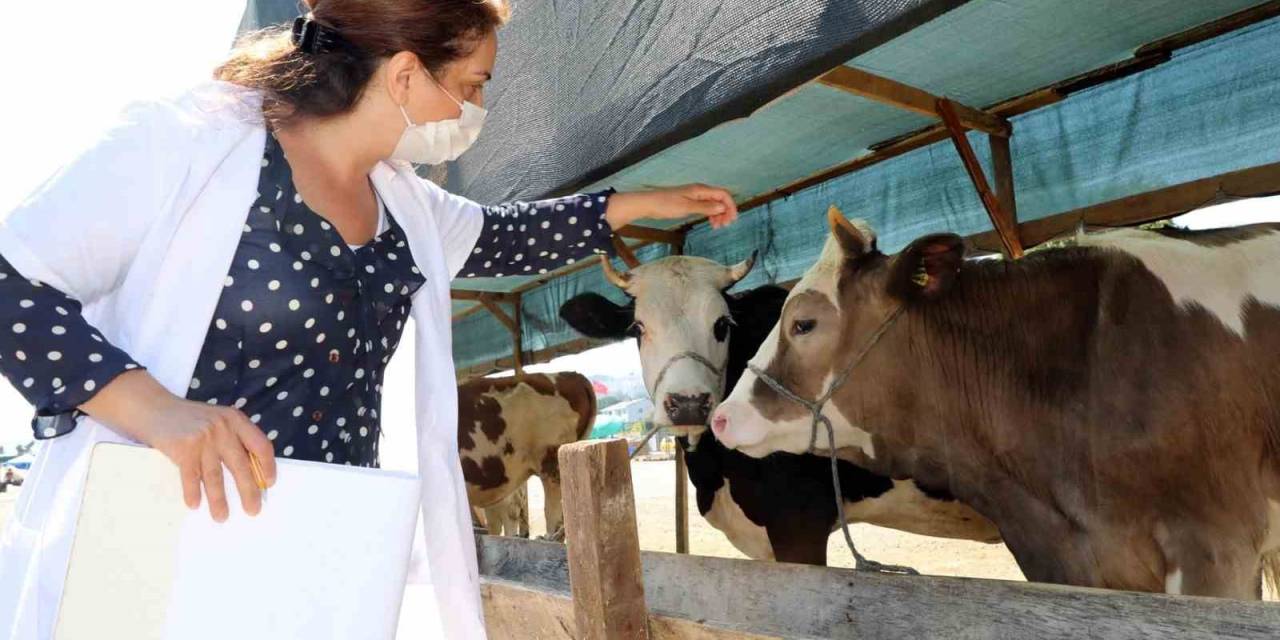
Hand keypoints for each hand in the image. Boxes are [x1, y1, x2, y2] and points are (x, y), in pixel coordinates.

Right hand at [80, 370, 276, 521]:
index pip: (260, 445)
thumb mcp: (218, 421)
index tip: (269, 483)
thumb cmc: (190, 420)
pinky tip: (195, 505)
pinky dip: (193, 492)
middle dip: (248, 491)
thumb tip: (252, 474)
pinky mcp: (183, 448)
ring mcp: (203, 438)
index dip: (268, 466)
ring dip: (219, 500)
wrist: (154, 408)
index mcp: (236, 420)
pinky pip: (192, 476)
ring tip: (222, 517)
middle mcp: (222, 428)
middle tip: (253, 510)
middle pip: (241, 465)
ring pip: (215, 476)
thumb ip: (234, 439)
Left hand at [605, 184, 738, 229]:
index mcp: (700, 190)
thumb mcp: (687, 207)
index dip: (730, 206)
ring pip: (713, 203)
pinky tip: (709, 222)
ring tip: (717, 226)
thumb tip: (722, 207)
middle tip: (724, 225)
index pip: (723, 194)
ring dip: (718, 214)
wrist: (648, 204)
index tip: (732, 219)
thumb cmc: (665, 204)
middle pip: (720, 199)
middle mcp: (699, 191)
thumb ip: (705, 207)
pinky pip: (705, 206)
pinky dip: (710, 214)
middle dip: (725, 211)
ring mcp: (694, 196)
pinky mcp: (688, 202)